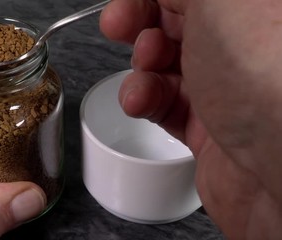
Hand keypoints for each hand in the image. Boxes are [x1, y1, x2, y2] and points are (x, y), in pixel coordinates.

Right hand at [101, 0, 281, 238]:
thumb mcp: (220, 1)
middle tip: (120, 26)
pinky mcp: (210, 126)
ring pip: (167, 66)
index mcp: (256, 7)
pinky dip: (145, 101)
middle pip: (177, 24)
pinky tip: (140, 100)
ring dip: (140, 65)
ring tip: (142, 70)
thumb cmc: (270, 81)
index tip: (133, 1)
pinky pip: (166, 106)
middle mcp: (244, 45)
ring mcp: (228, 87)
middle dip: (140, 23)